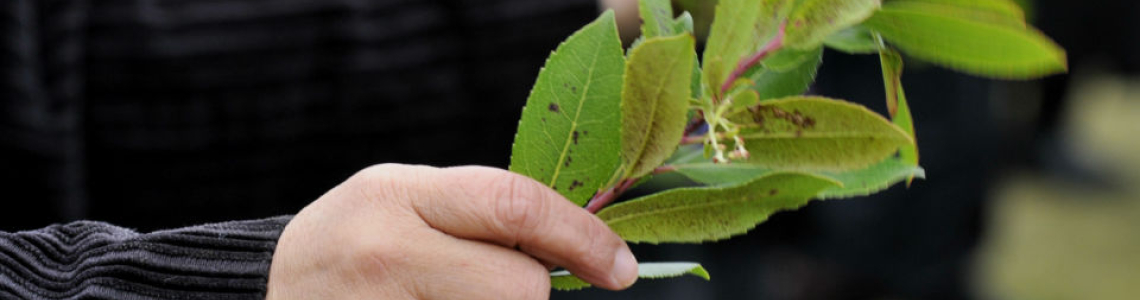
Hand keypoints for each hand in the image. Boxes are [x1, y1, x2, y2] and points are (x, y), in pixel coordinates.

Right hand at [266, 164, 637, 298]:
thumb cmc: (355, 242)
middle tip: (489, 284)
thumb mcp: (404, 200)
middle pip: (521, 289)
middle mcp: (386, 252)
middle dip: (529, 292)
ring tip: (445, 296)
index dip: (582, 237)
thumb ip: (477, 211)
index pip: (515, 205)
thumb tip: (578, 238)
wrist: (266, 293)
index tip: (620, 267)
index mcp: (398, 196)